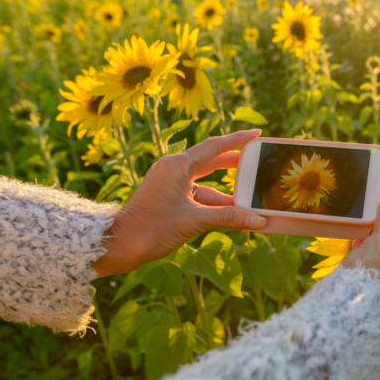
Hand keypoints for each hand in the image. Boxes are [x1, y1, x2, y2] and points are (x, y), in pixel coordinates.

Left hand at [92, 130, 266, 277]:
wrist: (120, 245)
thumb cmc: (150, 229)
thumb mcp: (194, 221)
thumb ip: (228, 218)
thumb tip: (259, 220)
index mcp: (176, 165)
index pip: (214, 146)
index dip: (237, 140)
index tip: (256, 133)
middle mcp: (172, 170)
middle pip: (211, 161)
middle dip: (234, 163)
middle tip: (257, 161)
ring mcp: (169, 184)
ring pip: (205, 182)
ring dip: (225, 191)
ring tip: (250, 198)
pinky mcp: (168, 198)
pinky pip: (197, 195)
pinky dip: (213, 203)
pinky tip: (230, 213)